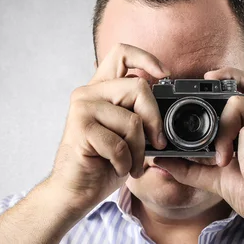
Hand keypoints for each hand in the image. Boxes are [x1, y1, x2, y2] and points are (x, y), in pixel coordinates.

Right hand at [48, 43, 169, 214]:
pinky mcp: (80, 129)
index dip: (147, 59)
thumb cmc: (103, 163)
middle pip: (138, 86)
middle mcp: (89, 93)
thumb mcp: (127, 134)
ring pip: (133, 120)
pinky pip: (119, 144)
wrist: (75, 191)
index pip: (122, 53)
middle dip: (155, 120)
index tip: (165, 75)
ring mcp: (82, 108)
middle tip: (156, 144)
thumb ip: (139, 113)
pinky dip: (125, 163)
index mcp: (101, 89)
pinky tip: (116, 168)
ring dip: (139, 151)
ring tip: (131, 164)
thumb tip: (169, 107)